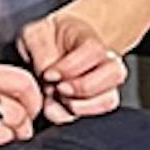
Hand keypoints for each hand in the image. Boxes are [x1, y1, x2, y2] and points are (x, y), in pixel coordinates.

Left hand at [19, 1, 138, 116]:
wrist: (45, 53)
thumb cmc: (45, 41)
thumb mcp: (35, 35)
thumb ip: (42, 50)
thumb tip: (49, 72)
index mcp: (90, 38)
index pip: (94, 51)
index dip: (71, 66)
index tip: (49, 74)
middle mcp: (105, 61)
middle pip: (114, 73)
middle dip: (83, 87)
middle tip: (58, 89)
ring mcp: (104, 84)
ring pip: (109, 98)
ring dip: (81, 105)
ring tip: (58, 99)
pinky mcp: (95, 103)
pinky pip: (95, 114)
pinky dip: (73, 115)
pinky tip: (55, 108)